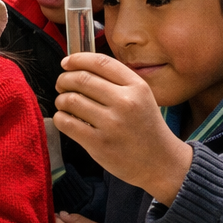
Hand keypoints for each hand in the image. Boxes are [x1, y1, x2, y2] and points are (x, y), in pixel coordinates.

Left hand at [54, 52, 192, 206]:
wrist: (161, 163)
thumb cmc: (145, 128)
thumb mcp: (142, 97)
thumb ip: (116, 81)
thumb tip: (78, 66)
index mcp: (137, 87)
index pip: (100, 62)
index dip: (77, 59)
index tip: (66, 63)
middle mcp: (125, 102)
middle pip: (81, 79)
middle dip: (64, 79)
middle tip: (61, 85)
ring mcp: (111, 124)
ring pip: (70, 100)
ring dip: (61, 100)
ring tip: (64, 104)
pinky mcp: (98, 143)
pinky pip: (66, 122)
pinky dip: (60, 117)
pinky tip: (66, 119)